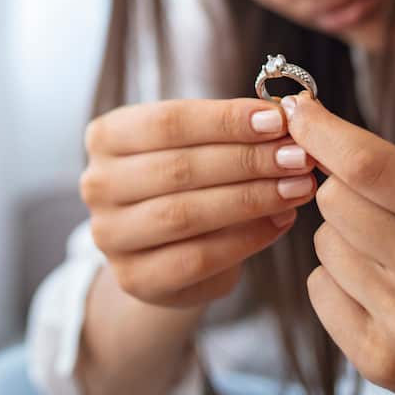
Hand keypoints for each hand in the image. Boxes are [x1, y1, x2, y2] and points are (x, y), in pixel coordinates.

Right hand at [80, 98, 318, 308]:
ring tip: (297, 187)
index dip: (225, 120)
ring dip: (251, 198)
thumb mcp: (198, 145)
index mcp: (105, 136)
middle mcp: (97, 183)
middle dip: (247, 160)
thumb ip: (231, 130)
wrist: (164, 249)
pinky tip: (280, 221)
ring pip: (185, 214)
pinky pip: (196, 258)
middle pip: (178, 168)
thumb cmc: (186, 181)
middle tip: (298, 157)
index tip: (277, 120)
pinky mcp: (133, 278)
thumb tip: (287, 117)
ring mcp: (109, 235)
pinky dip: (246, 238)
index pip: (166, 121)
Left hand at [283, 92, 394, 394]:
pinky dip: (337, 280)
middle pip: (336, 202)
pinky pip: (319, 288)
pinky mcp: (378, 360)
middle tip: (371, 204)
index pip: (372, 168)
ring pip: (324, 243)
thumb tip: (308, 127)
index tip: (297, 112)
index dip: (324, 134)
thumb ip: (392, 166)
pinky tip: (378, 291)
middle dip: (341, 190)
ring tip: (388, 257)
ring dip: (343, 238)